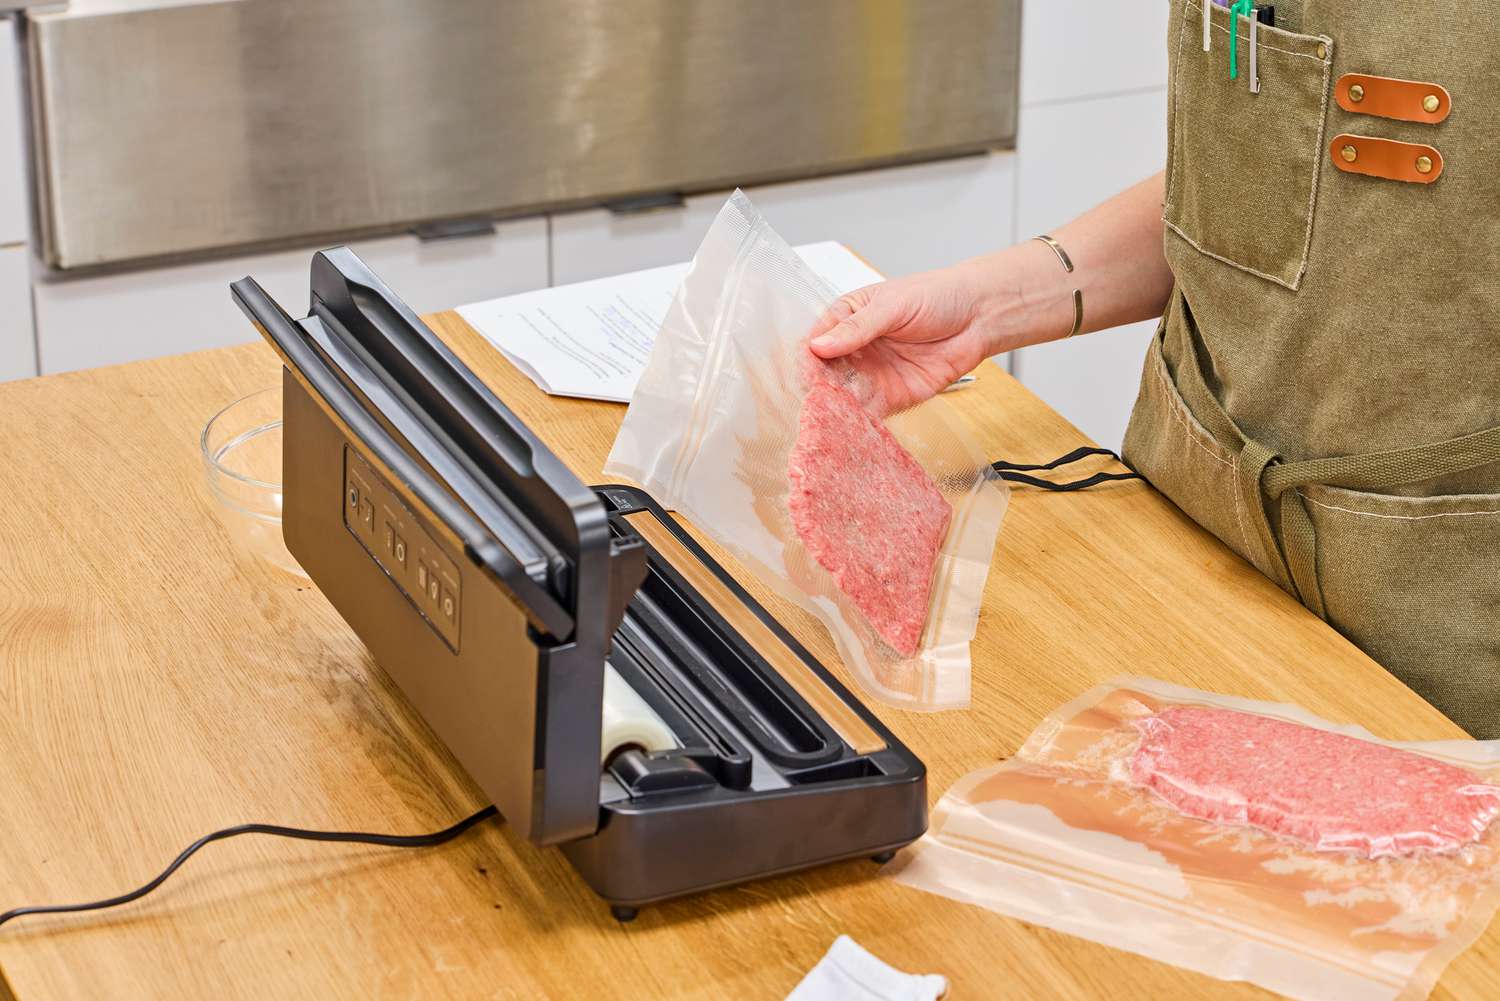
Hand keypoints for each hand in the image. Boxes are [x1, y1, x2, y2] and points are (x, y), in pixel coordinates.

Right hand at [806, 263, 1003, 412]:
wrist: (979, 316)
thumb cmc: (937, 296)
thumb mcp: (892, 305)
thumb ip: (858, 327)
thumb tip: (819, 345)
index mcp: (847, 318)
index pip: (817, 341)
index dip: (809, 358)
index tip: (806, 372)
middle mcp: (855, 349)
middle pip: (825, 373)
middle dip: (818, 388)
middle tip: (815, 401)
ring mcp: (871, 374)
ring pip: (843, 396)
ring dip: (835, 409)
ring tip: (828, 420)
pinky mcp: (892, 397)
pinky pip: (869, 413)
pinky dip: (859, 423)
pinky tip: (850, 429)